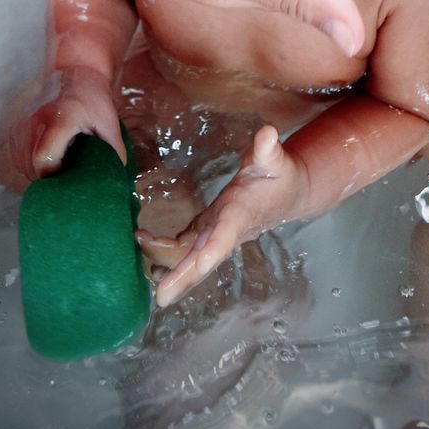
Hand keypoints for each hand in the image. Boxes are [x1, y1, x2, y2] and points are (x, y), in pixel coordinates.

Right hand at [0, 66, 122, 188]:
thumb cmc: (93, 99)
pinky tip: (47, 160)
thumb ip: (113, 151)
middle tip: (66, 175)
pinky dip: (30, 165)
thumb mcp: (110, 123)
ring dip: (39, 173)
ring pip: (22, 164)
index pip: (44, 157)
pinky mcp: (15, 129)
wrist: (75, 74)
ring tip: (58, 166)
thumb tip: (114, 179)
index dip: (54, 175)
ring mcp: (21, 124)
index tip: (68, 176)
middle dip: (50, 178)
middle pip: (32, 166)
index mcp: (61, 118)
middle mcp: (35, 120)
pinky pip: (17, 158)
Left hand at [137, 124, 302, 306]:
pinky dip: (166, 249)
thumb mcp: (275, 159)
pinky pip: (184, 244)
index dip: (213, 250)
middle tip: (161, 296)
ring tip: (141, 261)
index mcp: (240, 214)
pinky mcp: (208, 228)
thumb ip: (268, 149)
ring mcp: (215, 232)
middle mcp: (226, 230)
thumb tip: (267, 133)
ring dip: (167, 263)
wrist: (287, 194)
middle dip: (182, 276)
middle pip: (202, 258)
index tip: (200, 265)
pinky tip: (146, 249)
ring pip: (189, 256)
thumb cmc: (280, 175)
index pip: (226, 236)